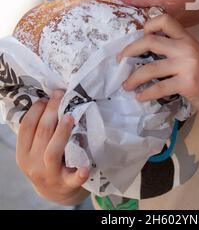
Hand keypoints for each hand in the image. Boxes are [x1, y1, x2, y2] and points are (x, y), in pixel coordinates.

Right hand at [16, 90, 89, 205]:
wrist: (56, 191)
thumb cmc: (46, 162)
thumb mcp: (36, 149)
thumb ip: (40, 130)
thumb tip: (52, 98)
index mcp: (23, 153)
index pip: (26, 126)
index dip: (37, 109)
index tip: (48, 97)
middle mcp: (33, 164)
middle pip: (42, 133)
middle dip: (52, 111)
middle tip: (61, 96)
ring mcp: (49, 175)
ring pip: (53, 151)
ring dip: (62, 132)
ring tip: (70, 116)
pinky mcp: (66, 184)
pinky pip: (72, 178)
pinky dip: (79, 173)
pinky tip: (84, 168)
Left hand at [118, 13, 198, 121]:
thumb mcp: (196, 57)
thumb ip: (178, 50)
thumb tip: (149, 51)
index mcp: (188, 39)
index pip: (165, 20)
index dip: (149, 25)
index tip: (140, 37)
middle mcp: (187, 48)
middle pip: (150, 41)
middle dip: (130, 50)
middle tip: (120, 60)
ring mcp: (187, 65)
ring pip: (150, 68)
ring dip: (134, 78)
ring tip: (126, 85)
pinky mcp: (187, 83)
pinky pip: (159, 88)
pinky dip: (146, 94)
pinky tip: (141, 97)